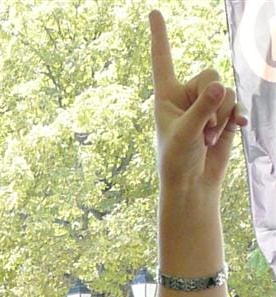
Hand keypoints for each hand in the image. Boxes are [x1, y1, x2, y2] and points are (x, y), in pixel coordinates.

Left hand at [150, 10, 245, 192]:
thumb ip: (203, 110)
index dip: (160, 36)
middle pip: (209, 75)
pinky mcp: (222, 115)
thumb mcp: (186, 135)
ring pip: (226, 90)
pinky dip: (236, 116)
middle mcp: (186, 95)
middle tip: (202, 132)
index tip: (153, 12)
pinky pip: (236, 103)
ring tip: (208, 140)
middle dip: (211, 103)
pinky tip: (238, 128)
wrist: (192, 185)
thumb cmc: (178, 162)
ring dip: (221, 117)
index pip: (163, 61)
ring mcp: (206, 104)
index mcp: (166, 96)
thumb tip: (220, 87)